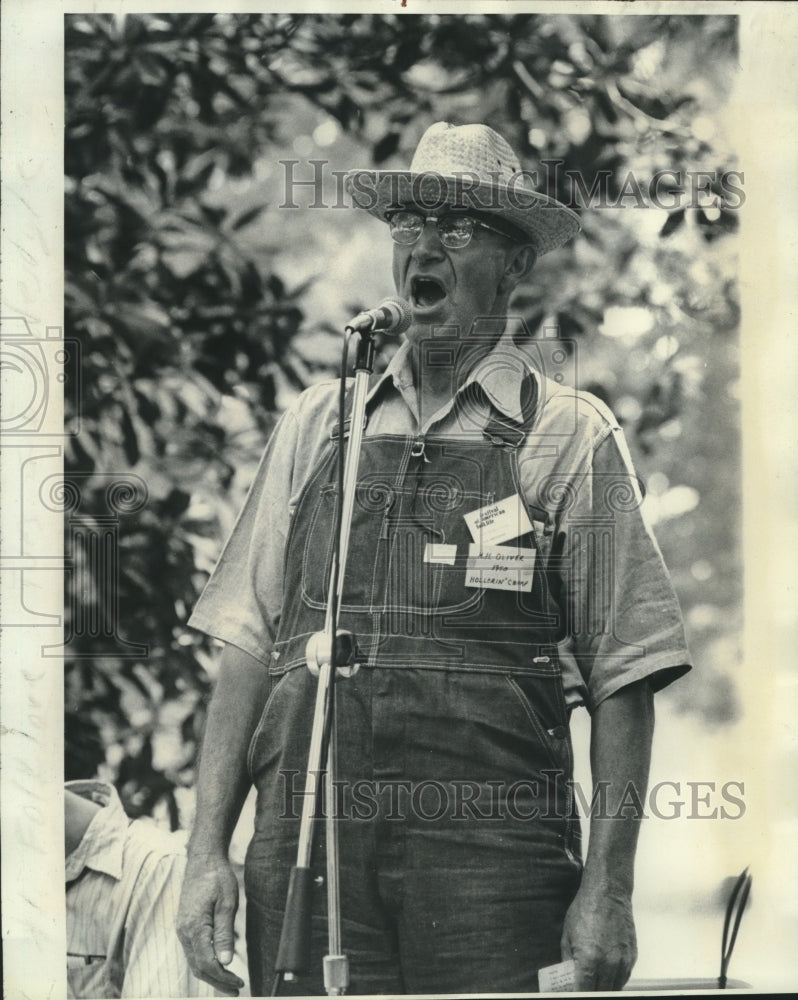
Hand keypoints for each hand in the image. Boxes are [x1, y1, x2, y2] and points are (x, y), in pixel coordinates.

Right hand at [177, 855, 244, 995]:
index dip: (223, 977)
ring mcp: (182, 929)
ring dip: (212, 975)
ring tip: (230, 983)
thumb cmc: (217, 877)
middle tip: (236, 989)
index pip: (207, 963)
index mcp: (193, 927)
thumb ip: (225, 934)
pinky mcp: (185, 926)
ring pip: (195, 961)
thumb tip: (226, 962)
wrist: (202, 860)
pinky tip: (219, 965)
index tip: (239, 983)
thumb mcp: (227, 903)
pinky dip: (206, 963)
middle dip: (217, 982)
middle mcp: (184, 932)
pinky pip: (194, 952)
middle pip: (199, 967)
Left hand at [560, 880, 636, 990]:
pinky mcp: (632, 956)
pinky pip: (624, 978)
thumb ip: (567, 961)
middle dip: (591, 992)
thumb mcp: (567, 935)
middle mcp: (609, 964)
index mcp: (589, 960)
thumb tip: (567, 979)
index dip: (579, 994)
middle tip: (583, 987)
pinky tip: (606, 975)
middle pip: (601, 993)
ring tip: (593, 983)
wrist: (608, 893)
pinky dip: (615, 980)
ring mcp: (623, 961)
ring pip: (614, 988)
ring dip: (604, 988)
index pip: (584, 992)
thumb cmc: (585, 910)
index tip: (574, 992)